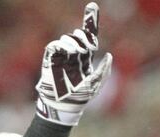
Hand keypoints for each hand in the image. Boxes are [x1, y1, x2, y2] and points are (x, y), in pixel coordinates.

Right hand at [35, 2, 112, 125]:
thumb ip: (104, 70)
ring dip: (74, 42)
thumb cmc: (81, 96)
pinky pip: (55, 45)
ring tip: (79, 52)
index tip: (93, 6)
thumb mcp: (97, 83)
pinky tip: (68, 53)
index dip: (90, 21)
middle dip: (84, 36)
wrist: (64, 104)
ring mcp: (62, 55)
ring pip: (67, 38)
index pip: (89, 36)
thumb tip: (109, 55)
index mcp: (85, 57)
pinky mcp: (51, 59)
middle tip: (88, 47)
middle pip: (79, 34)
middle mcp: (74, 54)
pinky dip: (62, 46)